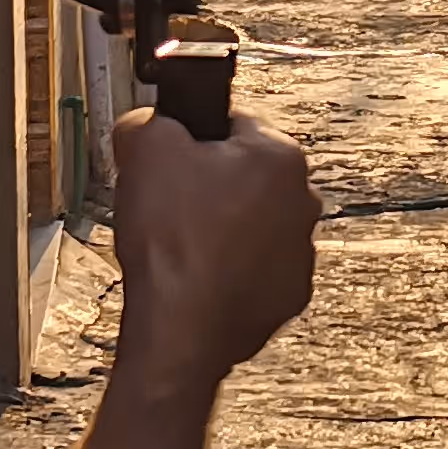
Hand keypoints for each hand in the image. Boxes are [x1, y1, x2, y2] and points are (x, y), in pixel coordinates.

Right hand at [108, 104, 314, 398]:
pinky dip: (231, 270)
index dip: (190, 141)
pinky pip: (256, 268)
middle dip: (210, 185)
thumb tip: (146, 122)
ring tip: (182, 245)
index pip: (231, 124)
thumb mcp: (144, 149)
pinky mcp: (288, 295)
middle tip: (170, 205)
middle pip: (245, 175)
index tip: (169, 161)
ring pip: (253, 223)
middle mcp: (303, 201)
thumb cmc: (173, 243)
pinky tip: (199, 275)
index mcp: (279, 156)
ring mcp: (300, 252)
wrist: (180, 328)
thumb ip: (148, 120)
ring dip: (222, 229)